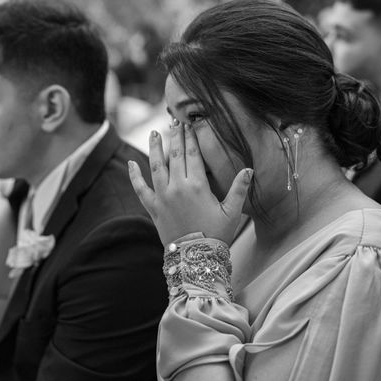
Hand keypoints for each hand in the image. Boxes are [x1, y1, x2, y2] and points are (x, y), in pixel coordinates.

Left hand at [128, 122, 252, 246]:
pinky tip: (131, 162)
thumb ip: (239, 189)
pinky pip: (140, 188)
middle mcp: (177, 187)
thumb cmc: (217, 235)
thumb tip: (249, 169)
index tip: (190, 125)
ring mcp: (162, 197)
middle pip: (176, 155)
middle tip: (175, 122)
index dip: (191, 138)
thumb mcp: (232, 212)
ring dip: (156, 147)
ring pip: (156, 166)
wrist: (196, 259)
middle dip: (176, 137)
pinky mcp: (153, 208)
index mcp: (197, 186)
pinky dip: (135, 175)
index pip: (193, 154)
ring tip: (155, 132)